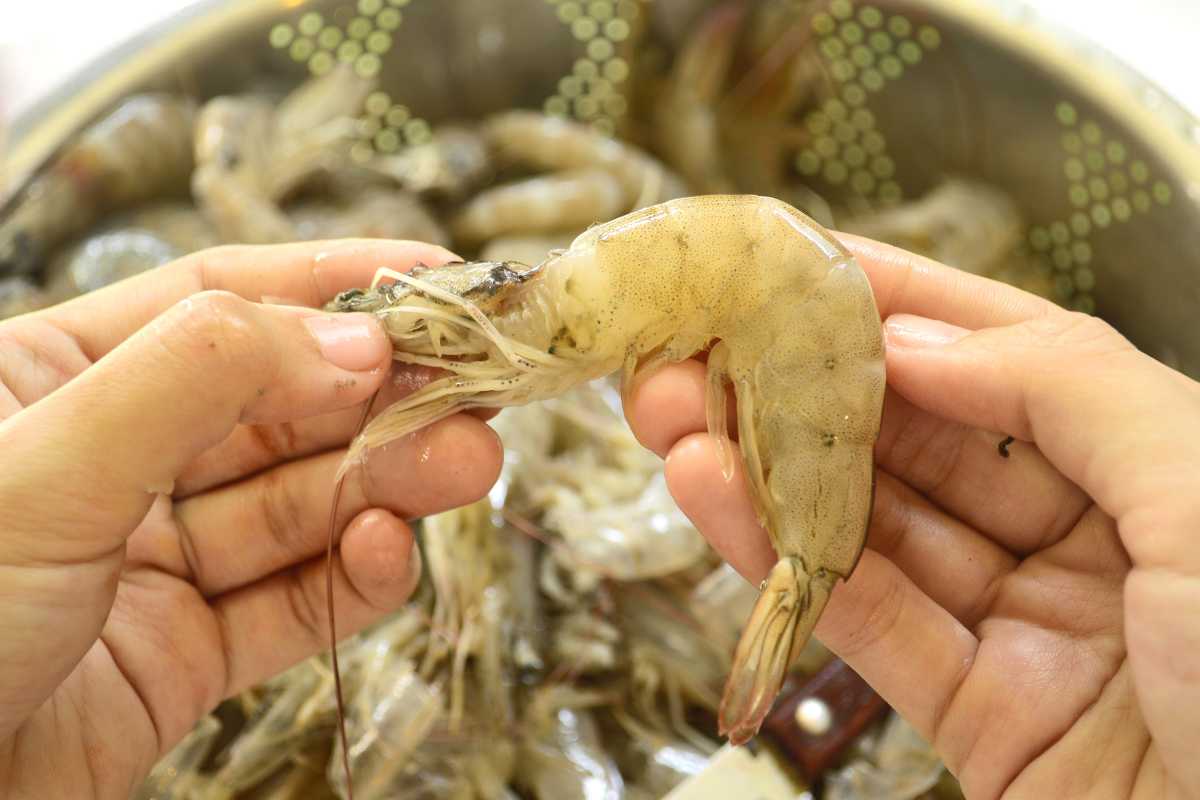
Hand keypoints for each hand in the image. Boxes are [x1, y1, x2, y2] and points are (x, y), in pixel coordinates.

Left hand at [0, 241, 501, 798]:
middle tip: (474, 391)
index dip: (331, 284)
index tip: (436, 279)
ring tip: (464, 467)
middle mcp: (111, 462)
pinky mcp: (183, 655)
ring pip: (298, 506)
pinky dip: (350, 579)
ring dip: (386, 485)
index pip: (216, 301)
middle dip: (381, 398)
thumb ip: (202, 378)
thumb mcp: (44, 463)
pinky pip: (289, 604)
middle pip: (279, 408)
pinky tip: (386, 552)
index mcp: (53, 379)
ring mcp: (151, 562)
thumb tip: (354, 339)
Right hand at [626, 237, 1199, 799]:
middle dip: (804, 383)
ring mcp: (1026, 628)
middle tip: (705, 342)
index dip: (898, 299)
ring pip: (876, 529)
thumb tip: (914, 340)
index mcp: (1156, 461)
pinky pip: (867, 623)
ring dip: (767, 467)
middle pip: (921, 439)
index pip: (1009, 352)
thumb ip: (1066, 387)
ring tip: (673, 412)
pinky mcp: (976, 717)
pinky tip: (713, 497)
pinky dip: (780, 559)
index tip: (797, 262)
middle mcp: (1089, 535)